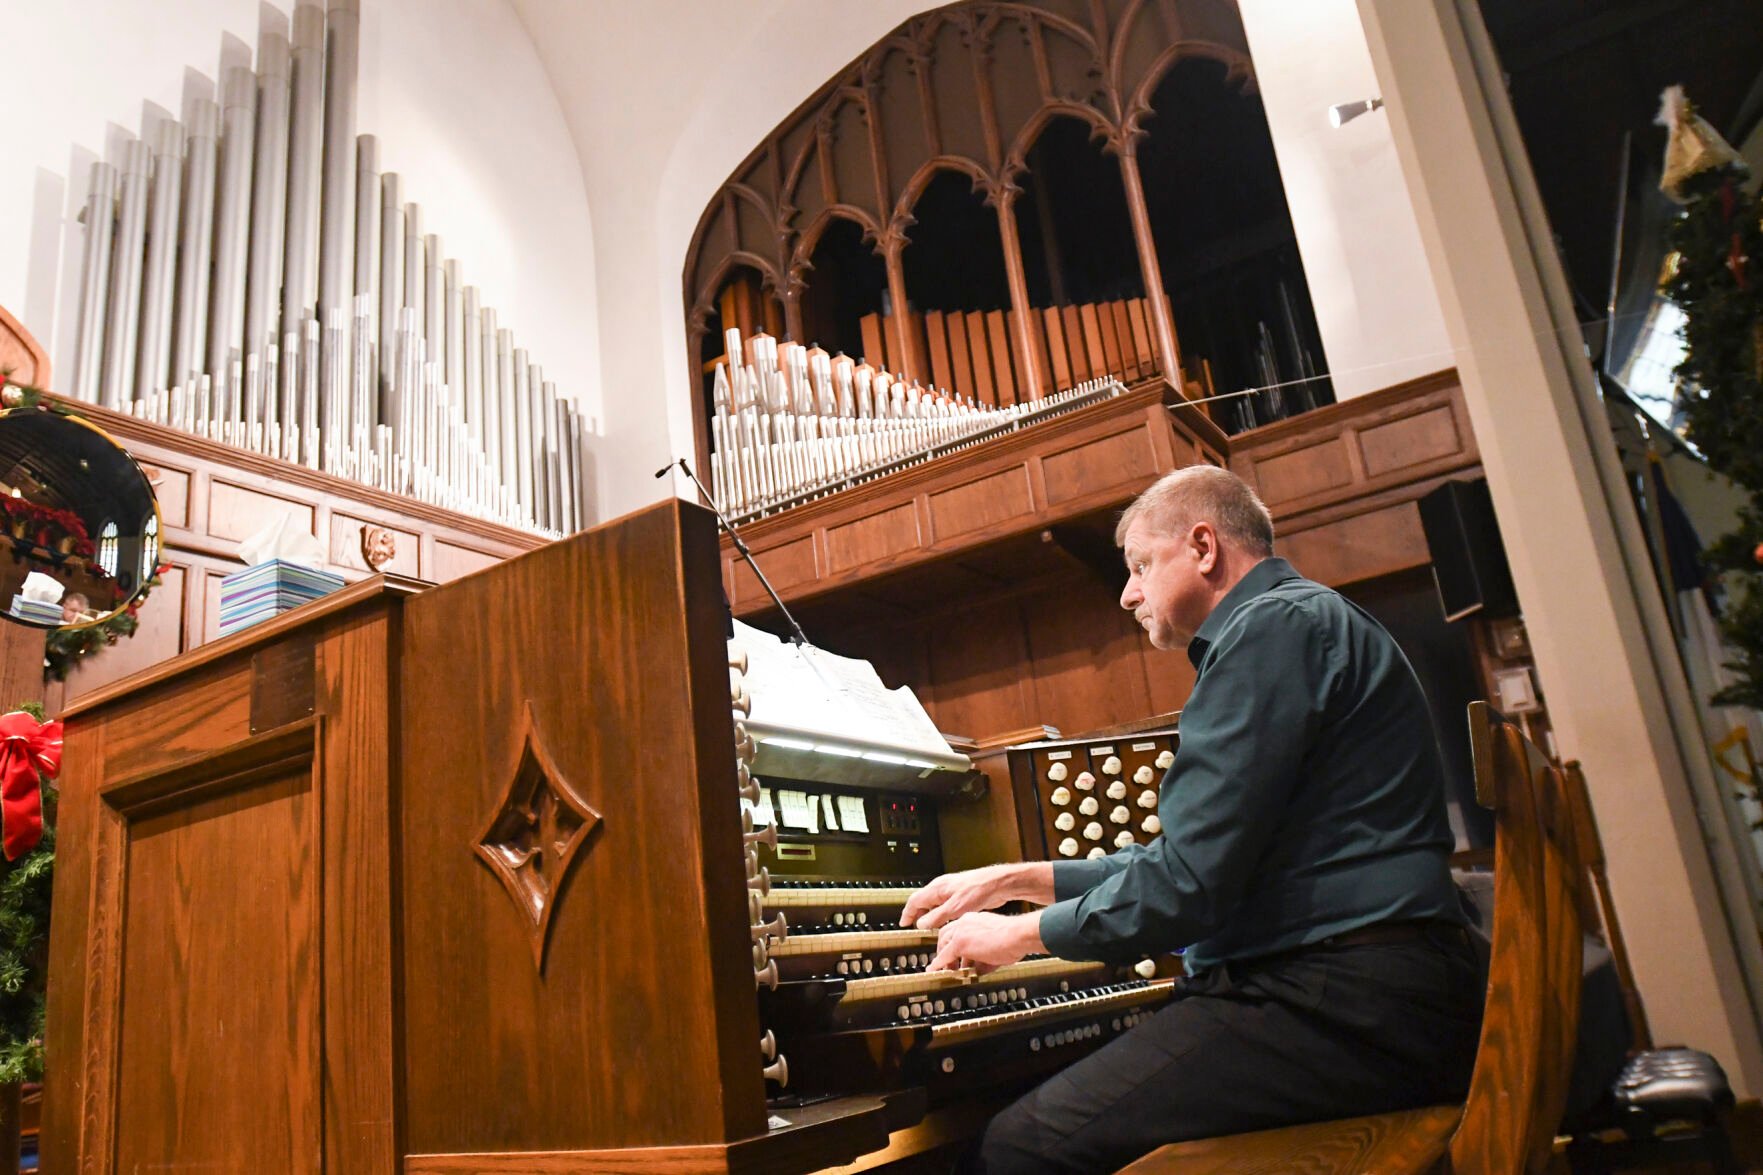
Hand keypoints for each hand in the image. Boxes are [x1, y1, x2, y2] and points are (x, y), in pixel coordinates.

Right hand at [900, 862, 1053, 929]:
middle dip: (917, 914)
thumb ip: (936, 917)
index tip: (903, 923)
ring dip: (929, 914)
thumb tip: (921, 924)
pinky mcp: (960, 894)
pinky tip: (946, 922)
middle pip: (922, 901)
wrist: (997, 884)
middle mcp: (942, 887)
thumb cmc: (978, 891)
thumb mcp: (955, 909)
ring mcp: (951, 890)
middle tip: (914, 926)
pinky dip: (940, 914)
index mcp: (937, 888)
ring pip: (934, 903)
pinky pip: (944, 904)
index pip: (914, 900)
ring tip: (928, 927)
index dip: (908, 913)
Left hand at [927, 910, 1043, 973]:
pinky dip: (938, 964)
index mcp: (974, 919)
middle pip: (945, 935)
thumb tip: (978, 969)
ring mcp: (961, 932)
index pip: (957, 929)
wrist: (1018, 935)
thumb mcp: (995, 944)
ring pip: (943, 945)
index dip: (952, 942)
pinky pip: (944, 957)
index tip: (954, 952)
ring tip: (946, 971)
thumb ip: (984, 955)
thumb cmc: (1014, 938)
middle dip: (944, 949)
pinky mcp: (960, 943)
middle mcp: (965, 922)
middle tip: (948, 963)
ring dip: (942, 959)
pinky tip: (934, 971)